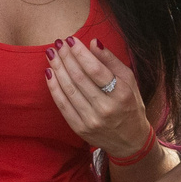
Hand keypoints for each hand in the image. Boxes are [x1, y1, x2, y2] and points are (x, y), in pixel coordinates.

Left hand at [46, 37, 153, 157]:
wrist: (130, 141)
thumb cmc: (130, 105)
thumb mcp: (129, 81)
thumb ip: (111, 61)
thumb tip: (93, 42)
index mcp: (121, 94)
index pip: (95, 70)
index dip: (80, 53)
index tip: (70, 40)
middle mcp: (106, 108)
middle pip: (79, 78)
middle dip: (66, 57)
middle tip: (58, 43)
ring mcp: (91, 120)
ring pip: (69, 89)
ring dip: (57, 69)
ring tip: (51, 54)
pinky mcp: (80, 128)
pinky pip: (62, 105)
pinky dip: (54, 88)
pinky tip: (49, 73)